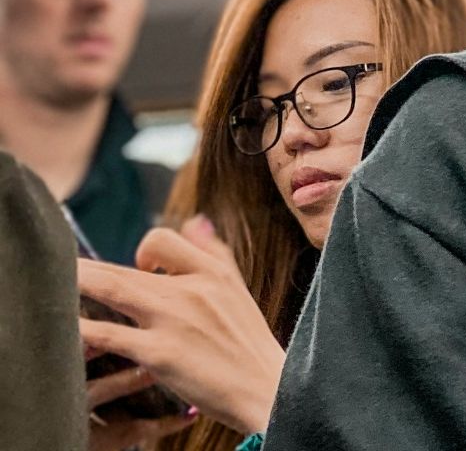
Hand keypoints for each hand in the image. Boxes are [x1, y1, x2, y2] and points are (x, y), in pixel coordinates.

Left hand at [76, 217, 285, 434]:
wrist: (269, 388)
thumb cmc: (250, 344)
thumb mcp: (240, 291)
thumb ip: (215, 253)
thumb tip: (195, 220)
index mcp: (214, 272)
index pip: (167, 239)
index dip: (145, 248)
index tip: (142, 268)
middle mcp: (192, 289)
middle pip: (128, 264)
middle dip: (89, 264)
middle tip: (60, 264)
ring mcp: (173, 319)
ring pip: (113, 288)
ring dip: (78, 281)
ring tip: (54, 280)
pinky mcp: (160, 352)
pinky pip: (109, 335)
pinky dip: (82, 330)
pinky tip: (67, 330)